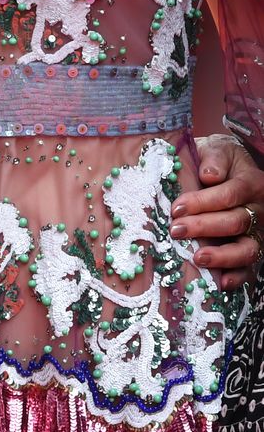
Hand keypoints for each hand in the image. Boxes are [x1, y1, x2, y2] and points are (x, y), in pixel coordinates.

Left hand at [170, 133, 263, 288]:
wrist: (232, 169)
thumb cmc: (218, 160)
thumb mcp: (217, 149)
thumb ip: (213, 158)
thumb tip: (208, 175)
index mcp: (250, 183)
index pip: (227, 195)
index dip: (202, 203)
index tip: (176, 208)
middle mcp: (258, 210)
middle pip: (234, 222)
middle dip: (203, 228)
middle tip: (176, 230)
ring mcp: (258, 233)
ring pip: (247, 249)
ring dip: (221, 256)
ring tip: (197, 258)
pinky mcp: (253, 250)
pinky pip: (250, 268)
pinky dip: (237, 277)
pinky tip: (220, 283)